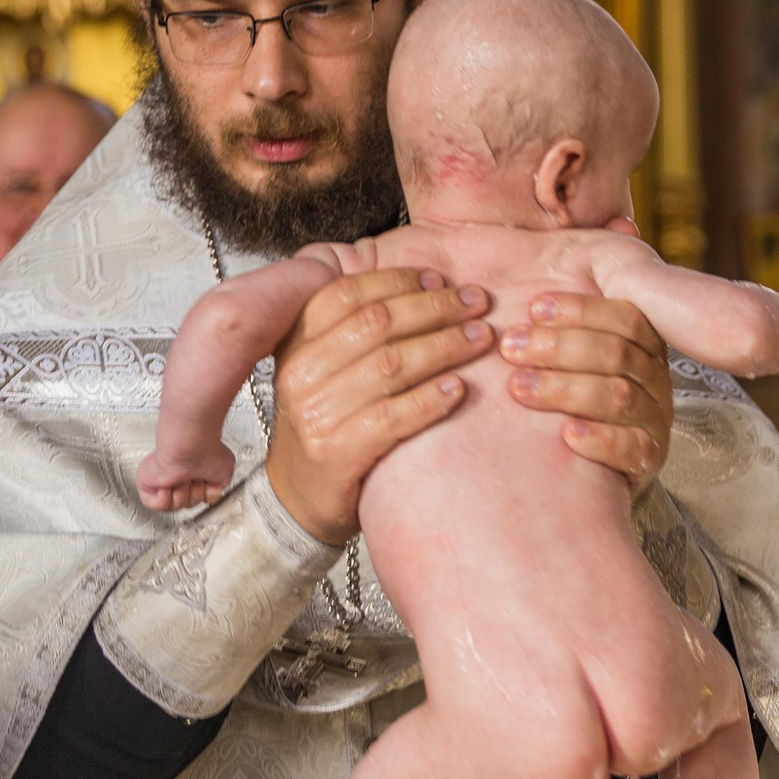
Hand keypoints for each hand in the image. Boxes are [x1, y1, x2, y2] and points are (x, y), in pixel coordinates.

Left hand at [136, 444, 235, 512]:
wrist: (191, 446)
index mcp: (192, 469)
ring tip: (183, 479)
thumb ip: (216, 488)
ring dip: (182, 496)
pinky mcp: (147, 482)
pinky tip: (171, 483)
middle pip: (186, 503)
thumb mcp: (223, 473)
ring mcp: (162, 478)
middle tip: (194, 480)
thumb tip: (211, 493)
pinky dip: (166, 498)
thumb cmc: (207, 450)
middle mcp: (177, 473)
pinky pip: (157, 504)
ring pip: (173, 506)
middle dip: (194, 496)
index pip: (197, 495)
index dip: (205, 495)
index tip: (208, 483)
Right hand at [266, 268, 489, 545]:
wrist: (297, 499)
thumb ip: (357, 330)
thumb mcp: (325, 369)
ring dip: (445, 346)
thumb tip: (425, 285)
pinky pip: (392, 417)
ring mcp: (315, 414)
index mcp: (297, 342)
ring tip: (482, 339)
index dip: (399, 281)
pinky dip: (430, 400)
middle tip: (478, 303)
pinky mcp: (335, 452)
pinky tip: (459, 389)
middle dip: (435, 308)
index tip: (441, 279)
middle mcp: (301, 373)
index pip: (348, 294)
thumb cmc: (326, 425)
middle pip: (377, 323)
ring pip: (390, 365)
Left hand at [499, 293, 673, 493]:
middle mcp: (655, 379)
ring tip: (519, 387)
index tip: (534, 309)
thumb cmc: (563, 394)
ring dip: (565, 389)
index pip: (626, 318)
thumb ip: (559, 320)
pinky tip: (567, 435)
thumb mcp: (567, 353)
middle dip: (559, 347)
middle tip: (511, 347)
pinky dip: (600, 439)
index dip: (581, 310)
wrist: (581, 466)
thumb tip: (529, 294)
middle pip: (617, 354)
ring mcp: (654, 419)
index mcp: (644, 345)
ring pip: (619, 397)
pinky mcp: (648, 459)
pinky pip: (633, 449)